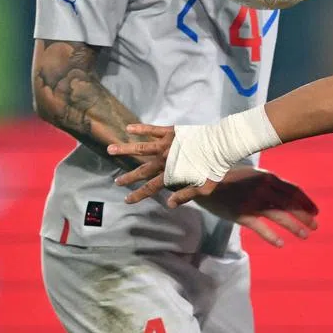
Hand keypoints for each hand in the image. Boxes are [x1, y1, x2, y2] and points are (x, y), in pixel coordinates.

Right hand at [111, 123, 227, 207]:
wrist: (222, 145)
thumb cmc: (214, 168)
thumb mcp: (203, 188)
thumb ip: (184, 195)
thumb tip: (169, 204)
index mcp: (170, 174)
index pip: (150, 187)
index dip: (138, 194)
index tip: (127, 199)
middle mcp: (164, 160)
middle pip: (142, 170)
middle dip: (129, 177)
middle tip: (117, 181)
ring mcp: (166, 145)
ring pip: (140, 148)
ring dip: (124, 149)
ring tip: (109, 149)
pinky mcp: (171, 132)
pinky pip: (152, 130)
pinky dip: (140, 129)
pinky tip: (129, 128)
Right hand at [194, 165, 318, 247]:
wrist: (203, 177)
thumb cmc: (229, 176)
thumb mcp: (253, 174)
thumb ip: (269, 183)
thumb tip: (286, 194)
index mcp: (268, 177)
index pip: (294, 190)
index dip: (306, 202)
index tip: (316, 212)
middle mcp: (264, 188)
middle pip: (291, 203)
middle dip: (305, 215)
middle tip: (316, 226)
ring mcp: (252, 201)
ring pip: (279, 215)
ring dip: (295, 226)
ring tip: (305, 235)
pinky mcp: (240, 214)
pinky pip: (260, 227)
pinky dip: (271, 236)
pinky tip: (280, 244)